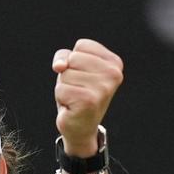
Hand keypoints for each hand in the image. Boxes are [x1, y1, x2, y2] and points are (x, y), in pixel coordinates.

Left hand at [53, 39, 123, 155]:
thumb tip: (60, 66)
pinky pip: (61, 89)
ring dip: (65, 87)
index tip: (83, 77)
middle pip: (73, 59)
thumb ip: (64, 57)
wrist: (81, 127)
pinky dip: (62, 98)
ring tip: (76, 98)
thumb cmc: (77, 93)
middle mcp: (113, 74)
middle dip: (68, 74)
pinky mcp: (89, 101)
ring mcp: (103, 88)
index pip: (82, 45)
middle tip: (78, 89)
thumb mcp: (71, 69)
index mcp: (114, 63)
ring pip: (65, 74)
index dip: (74, 61)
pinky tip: (73, 107)